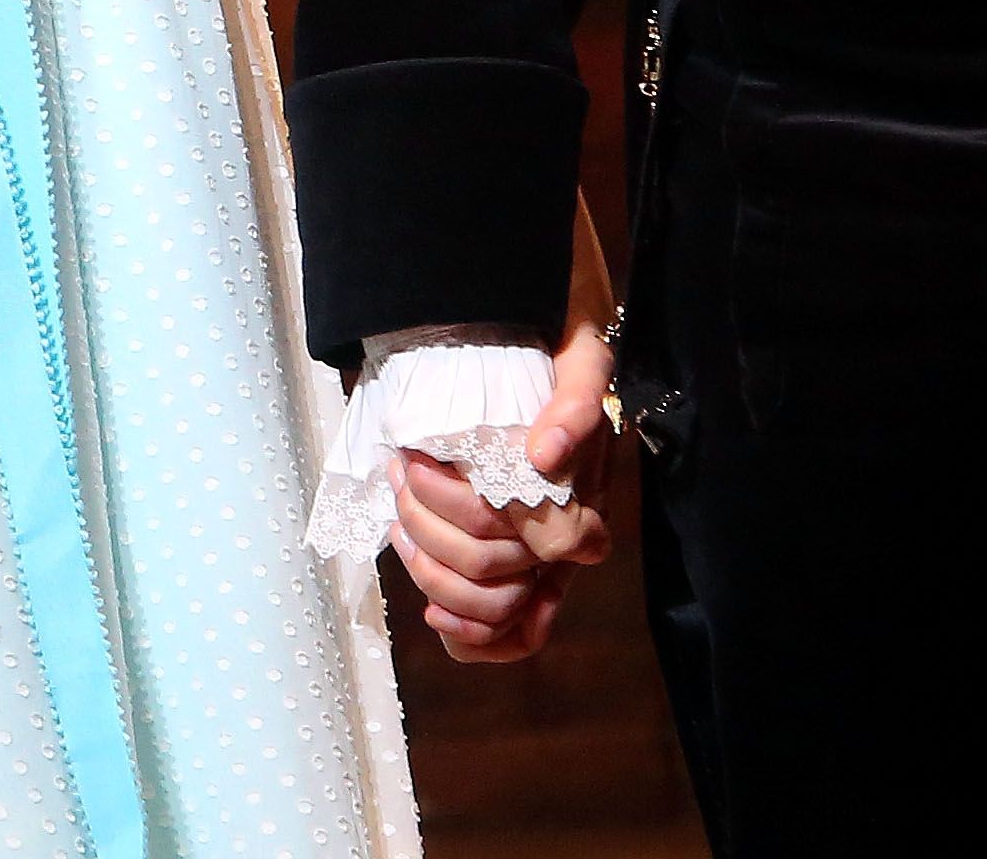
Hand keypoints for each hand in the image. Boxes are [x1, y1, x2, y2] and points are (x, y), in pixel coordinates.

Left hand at [388, 327, 617, 663]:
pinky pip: (502, 631)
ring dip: (430, 566)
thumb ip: (576, 404)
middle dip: (431, 526)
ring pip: (490, 603)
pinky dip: (464, 629)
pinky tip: (433, 612)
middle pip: (496, 569)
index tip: (422, 470)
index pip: (553, 545)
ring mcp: (541, 559)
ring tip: (399, 514)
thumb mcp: (583, 363)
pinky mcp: (517, 569)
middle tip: (402, 471)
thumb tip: (542, 457)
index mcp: (586, 496)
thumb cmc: (571, 362)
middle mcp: (568, 538)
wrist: (563, 356)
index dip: (478, 517)